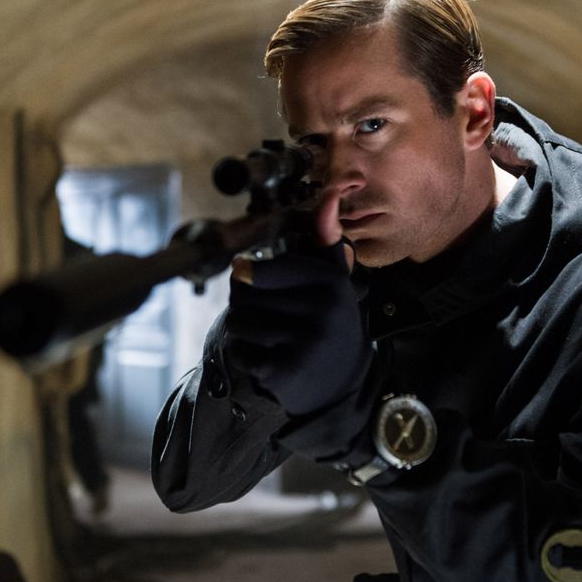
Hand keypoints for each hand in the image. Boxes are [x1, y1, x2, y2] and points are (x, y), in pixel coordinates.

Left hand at [225, 227, 367, 415]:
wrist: (342, 386)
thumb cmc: (331, 324)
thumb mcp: (334, 281)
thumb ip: (327, 242)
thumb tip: (329, 196)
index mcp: (330, 281)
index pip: (262, 268)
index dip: (247, 274)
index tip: (246, 275)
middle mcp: (322, 309)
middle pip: (244, 295)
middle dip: (245, 304)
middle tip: (267, 316)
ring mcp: (305, 342)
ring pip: (239, 323)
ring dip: (244, 332)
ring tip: (269, 338)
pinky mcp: (286, 371)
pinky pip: (241, 352)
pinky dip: (246, 357)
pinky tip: (270, 360)